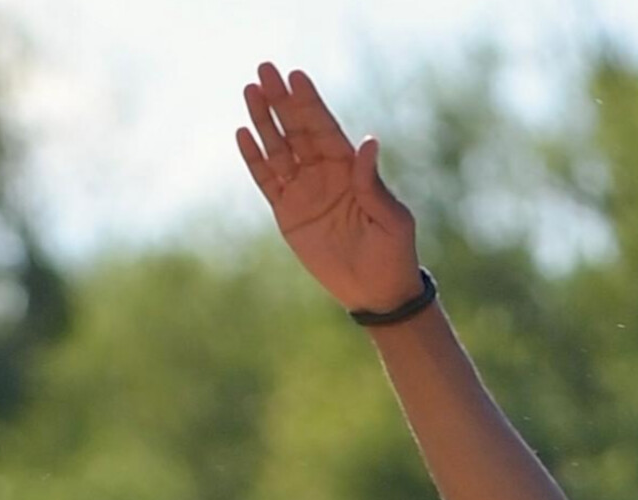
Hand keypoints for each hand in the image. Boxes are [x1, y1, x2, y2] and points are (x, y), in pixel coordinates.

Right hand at [235, 63, 421, 318]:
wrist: (376, 292)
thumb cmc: (393, 253)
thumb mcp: (391, 219)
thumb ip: (374, 184)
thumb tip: (368, 142)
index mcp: (350, 168)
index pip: (325, 127)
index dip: (309, 102)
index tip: (295, 76)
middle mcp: (324, 173)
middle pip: (297, 129)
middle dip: (281, 100)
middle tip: (265, 69)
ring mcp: (304, 191)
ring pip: (278, 148)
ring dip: (264, 120)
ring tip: (250, 90)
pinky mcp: (288, 213)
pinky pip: (267, 180)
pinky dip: (255, 158)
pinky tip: (243, 133)